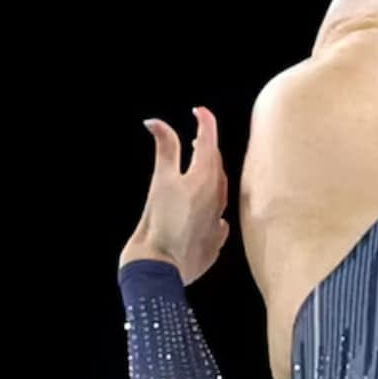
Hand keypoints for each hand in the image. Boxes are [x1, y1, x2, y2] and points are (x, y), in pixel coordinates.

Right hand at [120, 107, 230, 284]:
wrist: (161, 267)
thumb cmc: (159, 222)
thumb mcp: (160, 180)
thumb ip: (165, 149)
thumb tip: (157, 122)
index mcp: (207, 180)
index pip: (211, 143)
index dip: (206, 123)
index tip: (200, 111)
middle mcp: (219, 199)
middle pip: (218, 167)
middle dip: (209, 149)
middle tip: (199, 135)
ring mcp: (219, 221)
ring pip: (220, 191)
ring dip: (211, 175)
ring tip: (201, 165)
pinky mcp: (215, 241)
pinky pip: (218, 218)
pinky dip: (212, 206)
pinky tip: (209, 209)